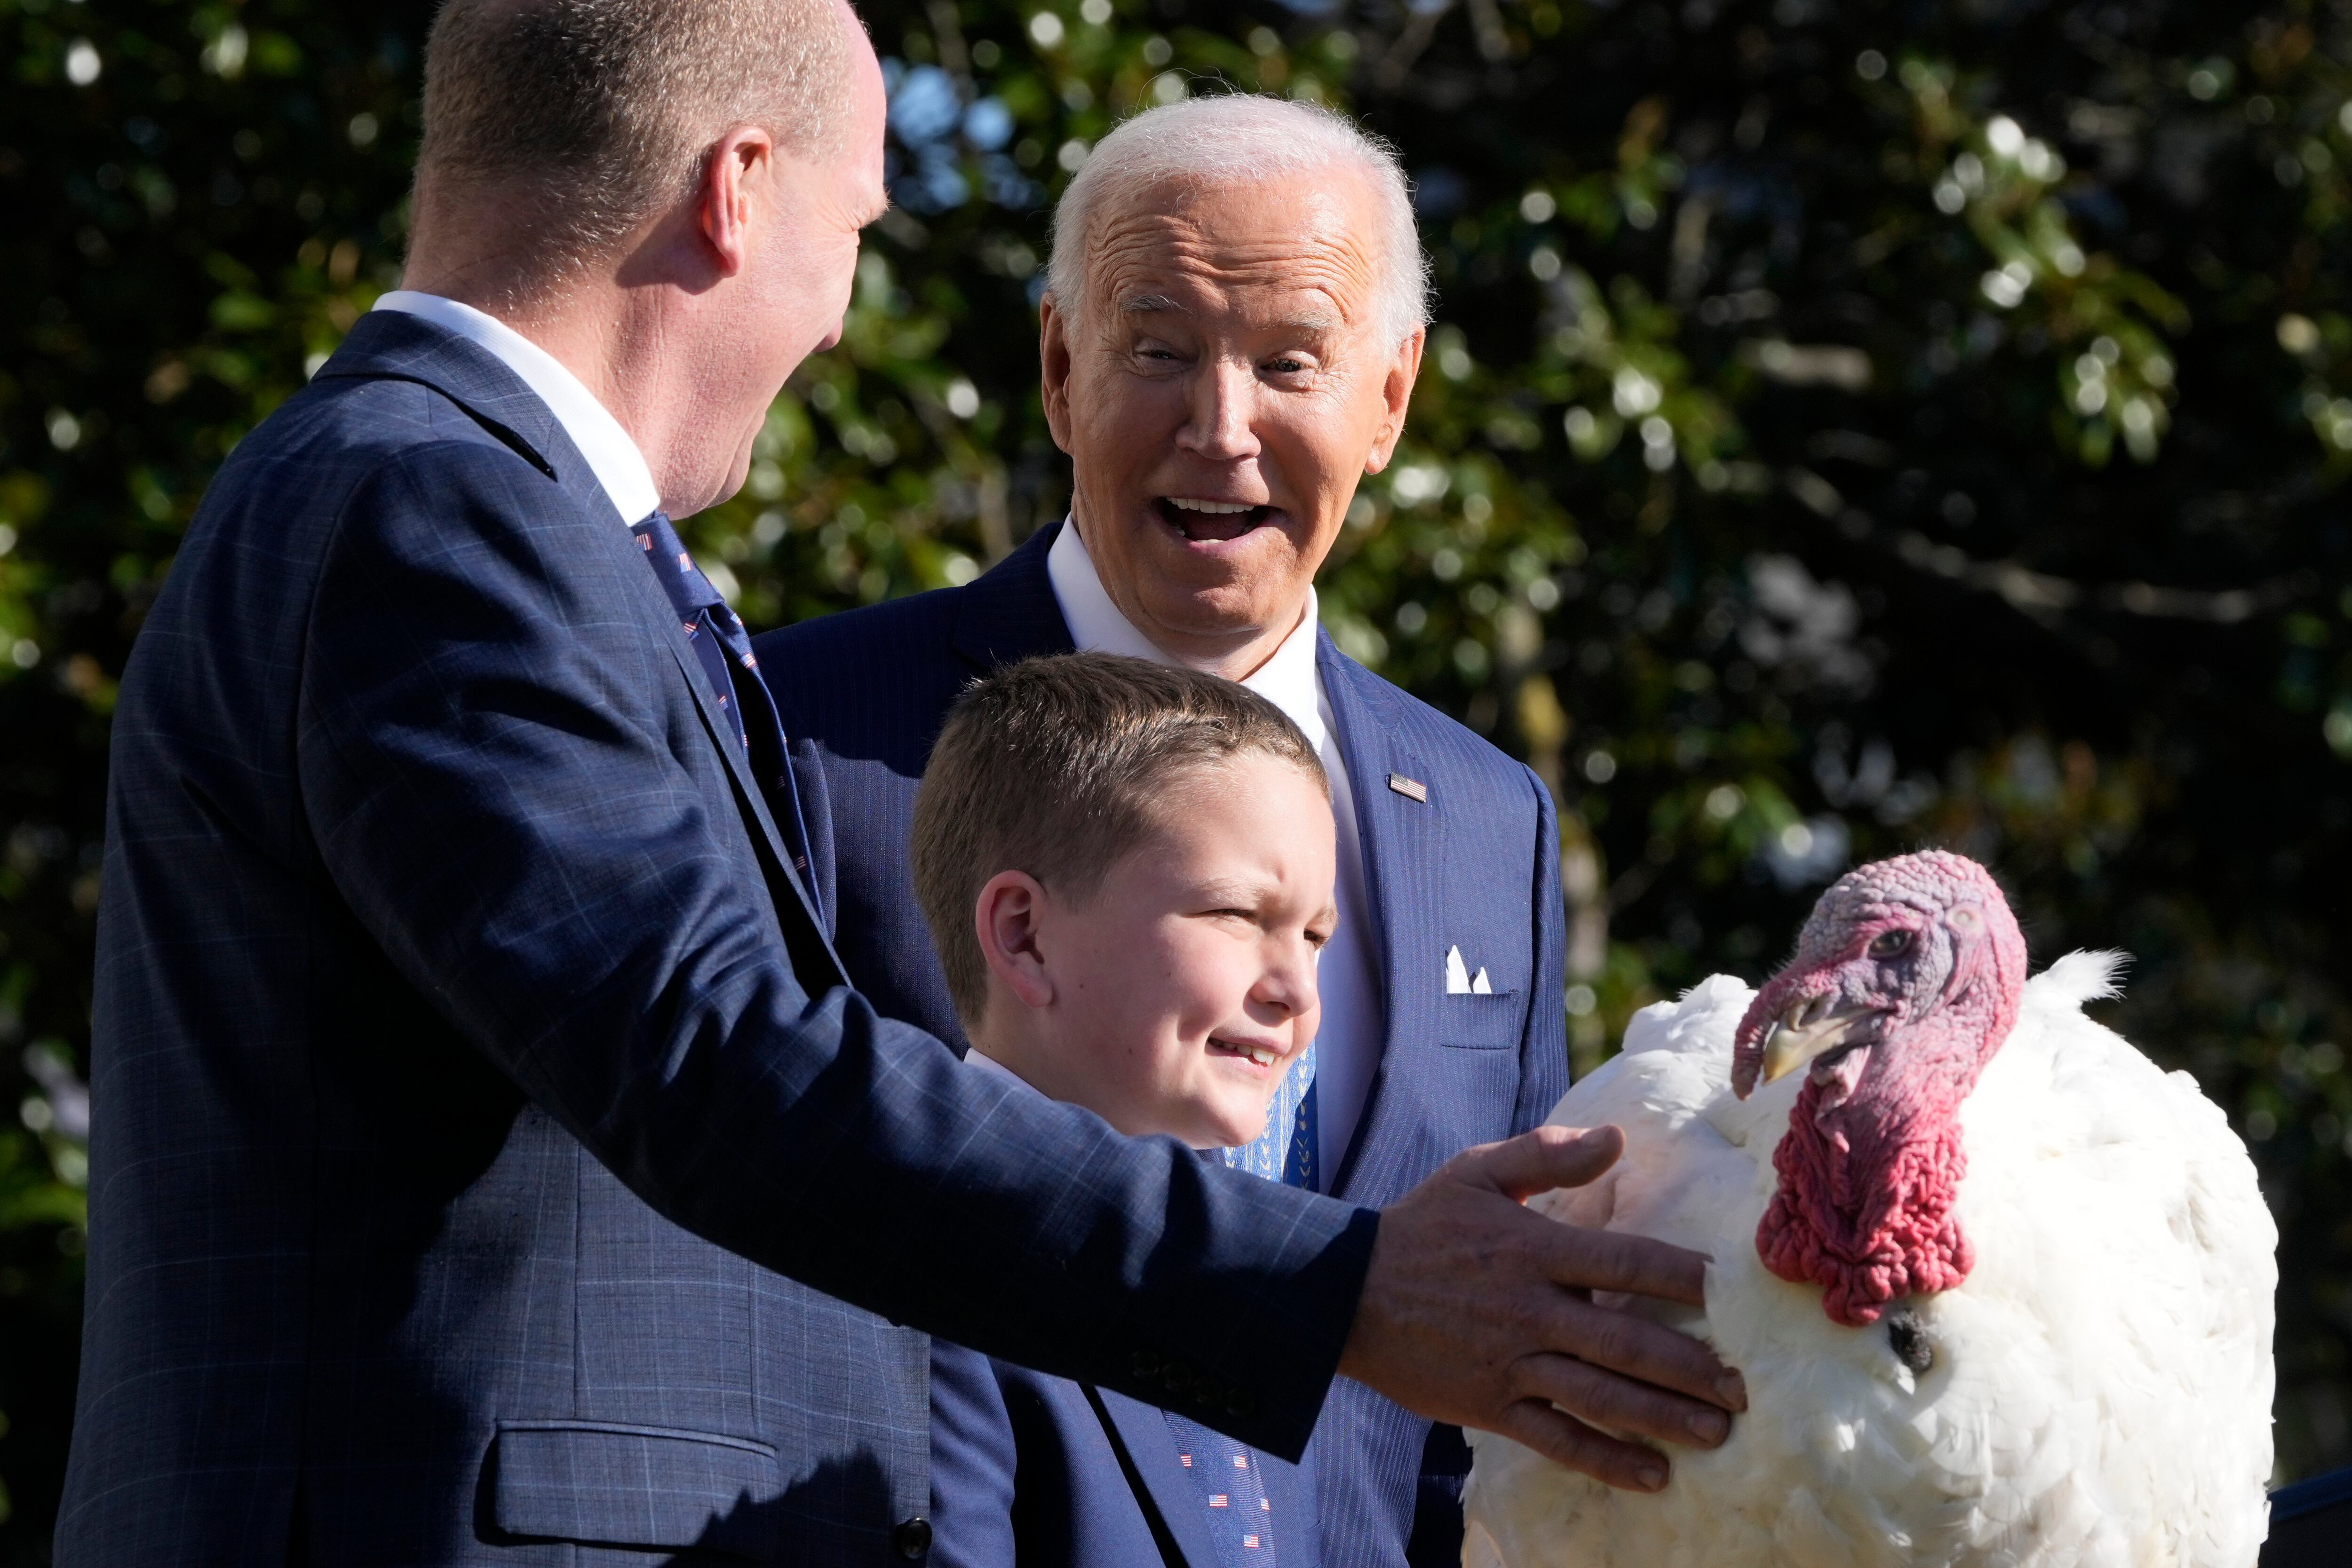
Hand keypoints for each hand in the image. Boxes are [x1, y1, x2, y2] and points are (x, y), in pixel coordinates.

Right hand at [1335, 1124, 1744, 1491]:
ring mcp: (1512, 1362)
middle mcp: (1531, 1309)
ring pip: (1601, 1395)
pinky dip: (1605, 1461)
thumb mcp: (1477, 1172)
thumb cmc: (1421, 1226)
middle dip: (1693, 1366)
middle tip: (1746, 1386)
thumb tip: (1619, 1139)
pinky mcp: (1491, 1406)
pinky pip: (1557, 1438)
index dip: (1685, 1277)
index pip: (1628, 1262)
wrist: (1345, 1292)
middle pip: (1627, 1340)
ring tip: (1717, 1434)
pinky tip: (1652, 1477)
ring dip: (1663, 1418)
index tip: (1733, 1292)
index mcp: (1534, 1248)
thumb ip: (1548, 1155)